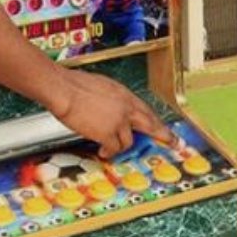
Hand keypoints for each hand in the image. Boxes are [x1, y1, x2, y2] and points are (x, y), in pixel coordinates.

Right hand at [47, 68, 174, 159]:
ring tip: (109, 149)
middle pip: (150, 124)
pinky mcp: (108, 133)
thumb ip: (111, 99)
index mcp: (124, 94)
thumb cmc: (74, 84)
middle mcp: (126, 107)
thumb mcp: (100, 86)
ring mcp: (119, 121)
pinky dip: (108, 152)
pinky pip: (114, 149)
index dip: (155, 120)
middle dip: (163, 134)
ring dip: (120, 146)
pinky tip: (102, 152)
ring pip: (129, 141)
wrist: (63, 89)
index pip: (145, 110)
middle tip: (173, 142)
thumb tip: (111, 109)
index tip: (162, 126)